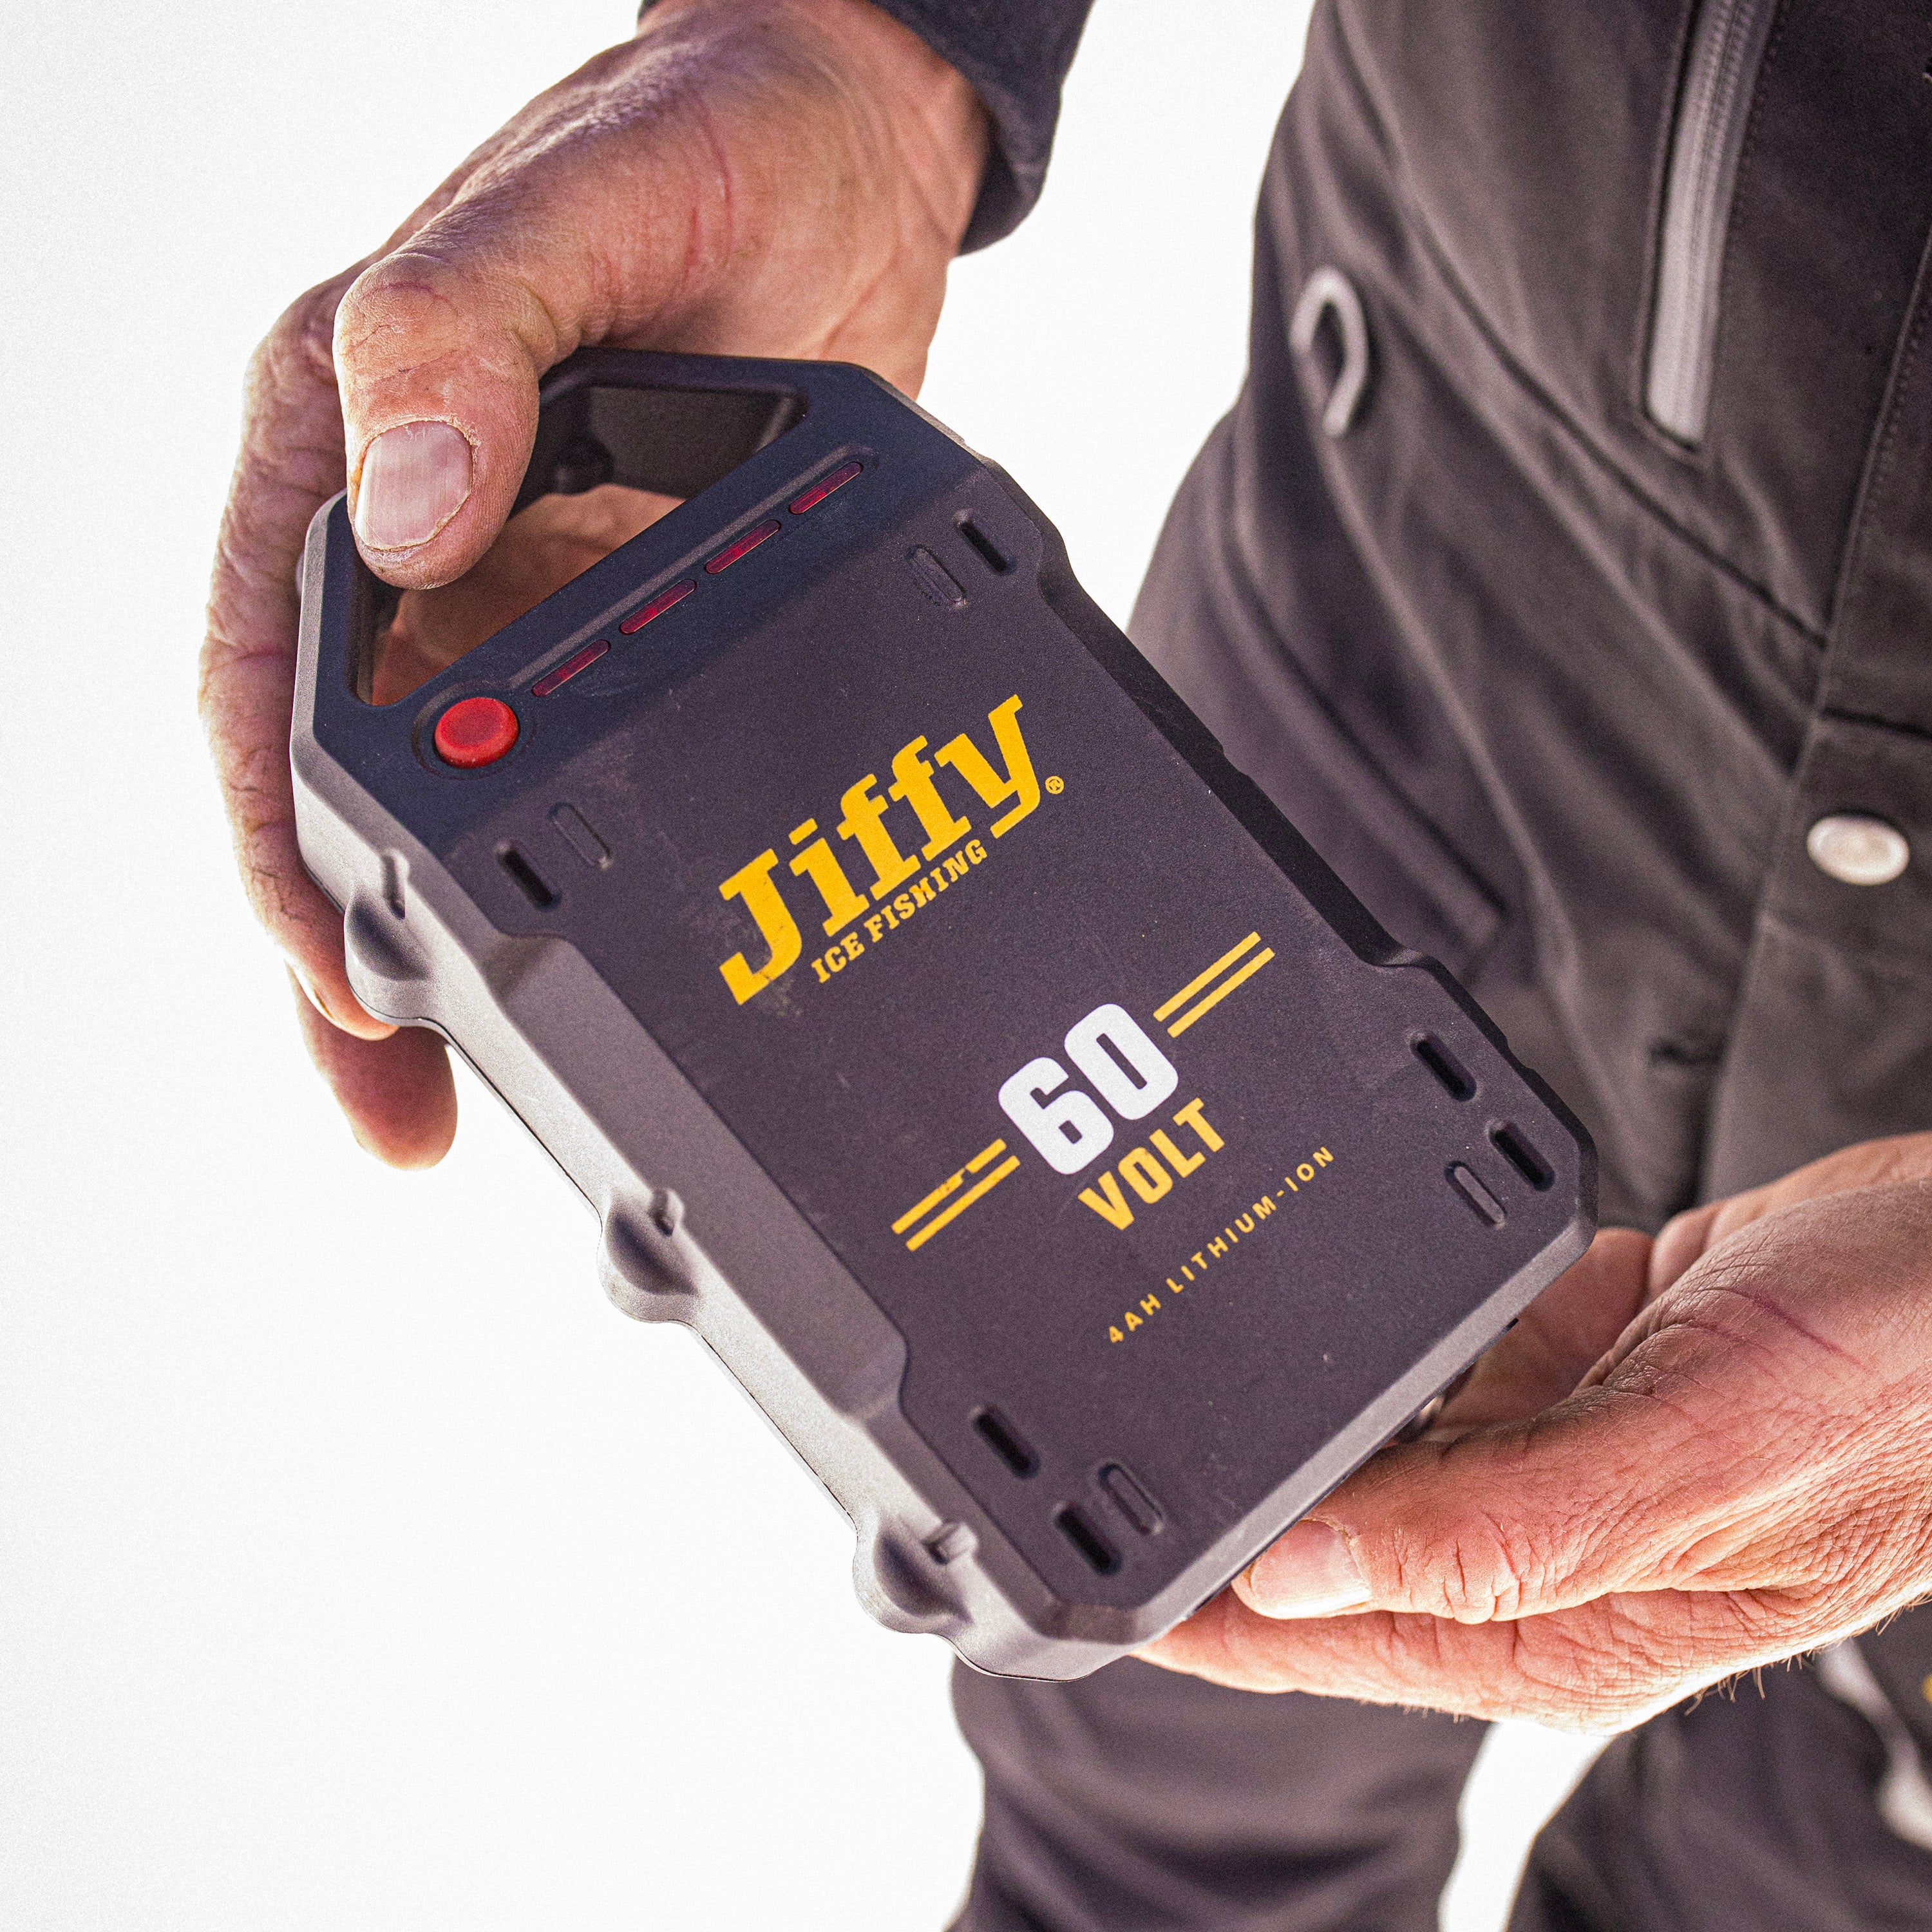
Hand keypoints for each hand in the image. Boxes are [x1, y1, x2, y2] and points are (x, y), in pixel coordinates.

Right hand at [199, 0, 986, 1164]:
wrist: (856, 155)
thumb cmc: (708, 139)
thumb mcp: (579, 210)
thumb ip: (465, 334)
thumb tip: (403, 519)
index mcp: (344, 445)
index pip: (264, 681)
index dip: (285, 850)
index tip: (350, 981)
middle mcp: (414, 534)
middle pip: (348, 783)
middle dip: (361, 951)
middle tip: (408, 1108)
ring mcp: (517, 583)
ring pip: (459, 802)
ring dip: (468, 941)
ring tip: (496, 1086)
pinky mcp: (618, 612)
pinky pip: (575, 766)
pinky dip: (583, 867)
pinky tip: (611, 951)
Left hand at [1142, 1133, 1931, 1729]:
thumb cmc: (1895, 1388)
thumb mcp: (1700, 1470)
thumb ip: (1498, 1533)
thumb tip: (1294, 1573)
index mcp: (1549, 1622)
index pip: (1305, 1630)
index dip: (1180, 1594)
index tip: (1073, 1540)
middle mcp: (1527, 1544)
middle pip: (1309, 1527)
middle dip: (1208, 1480)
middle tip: (1081, 1399)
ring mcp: (1536, 1443)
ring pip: (1355, 1428)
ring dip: (1280, 1392)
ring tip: (1158, 1321)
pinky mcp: (1550, 1352)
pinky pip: (1418, 1342)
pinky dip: (1361, 1318)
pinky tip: (1312, 1277)